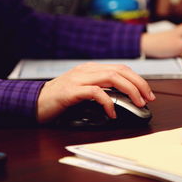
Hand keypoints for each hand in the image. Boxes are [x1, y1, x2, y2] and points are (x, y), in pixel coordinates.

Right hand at [36, 62, 155, 122]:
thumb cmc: (58, 99)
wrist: (33, 102)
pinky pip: (96, 92)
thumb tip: (122, 98)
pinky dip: (108, 102)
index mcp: (90, 69)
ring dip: (129, 90)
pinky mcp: (71, 91)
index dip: (137, 79)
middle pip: (120, 70)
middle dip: (139, 83)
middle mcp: (86, 70)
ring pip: (112, 77)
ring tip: (137, 103)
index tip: (148, 92)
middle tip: (149, 98)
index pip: (120, 68)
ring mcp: (78, 78)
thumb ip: (99, 89)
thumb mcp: (82, 90)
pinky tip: (112, 113)